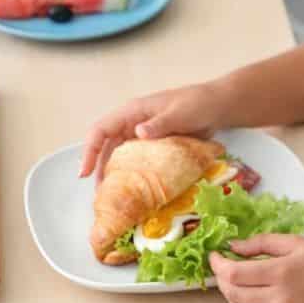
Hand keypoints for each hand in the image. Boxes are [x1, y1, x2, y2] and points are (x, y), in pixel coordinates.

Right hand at [79, 81, 228, 181]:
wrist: (219, 107)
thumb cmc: (198, 103)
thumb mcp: (179, 112)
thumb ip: (160, 123)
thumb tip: (138, 132)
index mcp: (133, 112)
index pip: (101, 130)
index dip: (89, 151)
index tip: (84, 173)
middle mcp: (133, 124)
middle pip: (107, 148)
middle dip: (100, 170)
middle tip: (101, 196)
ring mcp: (143, 136)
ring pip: (121, 157)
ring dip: (116, 176)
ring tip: (115, 198)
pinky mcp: (155, 147)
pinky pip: (138, 162)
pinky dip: (134, 176)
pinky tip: (135, 192)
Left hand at [209, 235, 303, 302]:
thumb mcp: (299, 243)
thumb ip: (263, 243)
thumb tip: (233, 247)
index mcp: (282, 272)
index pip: (234, 274)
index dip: (218, 264)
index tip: (215, 256)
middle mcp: (279, 299)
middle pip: (232, 294)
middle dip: (223, 279)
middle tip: (228, 268)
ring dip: (233, 298)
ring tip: (243, 285)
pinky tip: (255, 302)